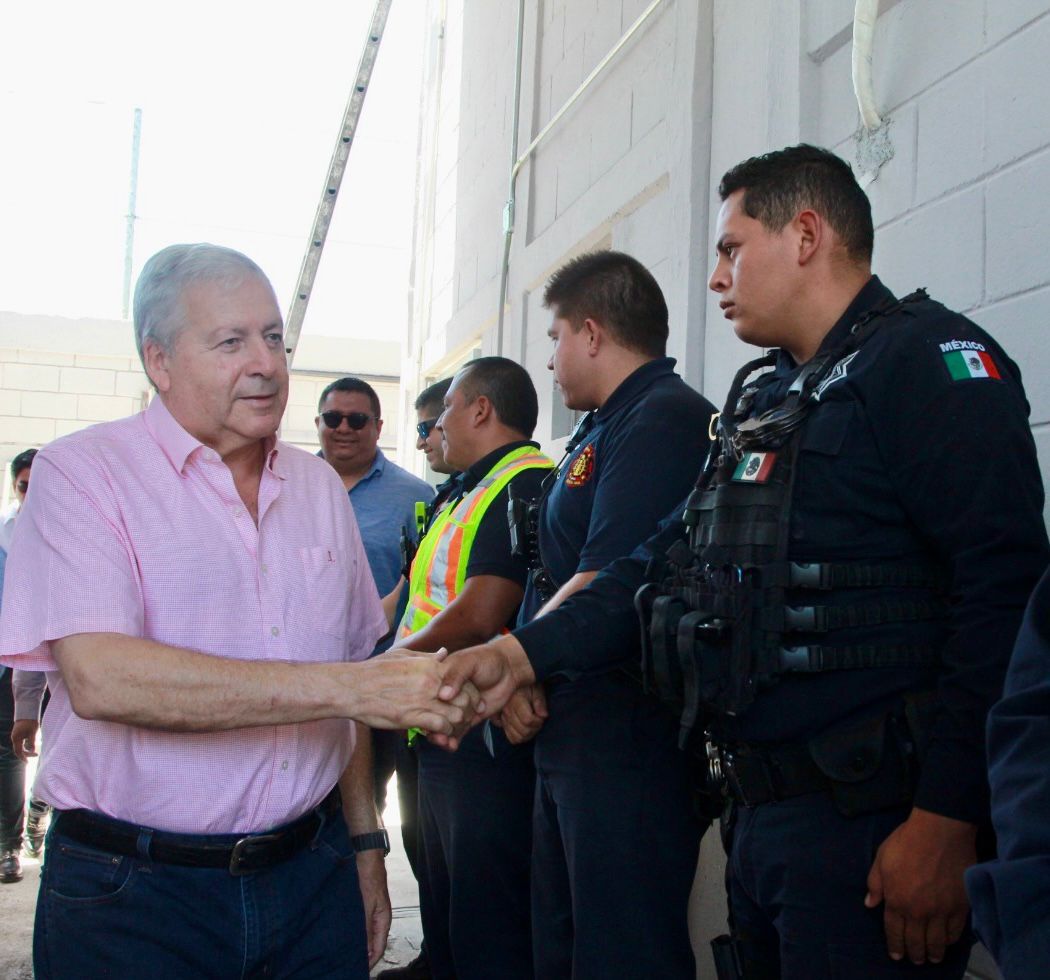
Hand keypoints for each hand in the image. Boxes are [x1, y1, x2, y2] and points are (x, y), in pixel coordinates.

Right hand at [10, 720, 38, 762]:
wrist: (28, 712)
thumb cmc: (31, 722)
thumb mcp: (33, 732)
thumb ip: (32, 742)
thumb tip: (33, 751)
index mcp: (16, 739)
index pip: (18, 751)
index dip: (23, 757)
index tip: (28, 762)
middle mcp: (15, 738)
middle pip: (19, 749)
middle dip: (27, 753)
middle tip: (36, 754)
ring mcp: (17, 736)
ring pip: (22, 745)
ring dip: (29, 747)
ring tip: (38, 743)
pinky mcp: (20, 734)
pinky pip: (23, 741)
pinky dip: (29, 743)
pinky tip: (36, 740)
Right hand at [351, 649, 479, 734]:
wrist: (353, 688)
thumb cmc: (375, 671)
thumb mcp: (403, 656)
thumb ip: (427, 657)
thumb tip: (444, 653)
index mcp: (430, 666)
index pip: (464, 679)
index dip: (471, 691)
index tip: (470, 700)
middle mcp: (431, 682)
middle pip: (467, 697)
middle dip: (470, 710)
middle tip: (467, 718)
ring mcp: (423, 699)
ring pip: (458, 714)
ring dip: (458, 724)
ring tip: (454, 729)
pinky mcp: (413, 717)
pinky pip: (441, 727)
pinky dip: (445, 733)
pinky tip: (440, 734)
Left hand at [355, 849, 391, 967]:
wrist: (365, 857)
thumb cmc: (367, 878)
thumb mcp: (366, 905)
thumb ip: (366, 927)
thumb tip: (366, 950)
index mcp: (384, 919)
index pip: (380, 947)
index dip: (371, 960)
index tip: (360, 970)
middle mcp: (380, 918)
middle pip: (375, 943)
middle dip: (366, 956)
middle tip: (351, 965)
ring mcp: (372, 912)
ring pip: (368, 935)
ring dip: (361, 946)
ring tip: (348, 955)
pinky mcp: (365, 907)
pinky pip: (363, 926)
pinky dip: (357, 935)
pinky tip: (348, 938)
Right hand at [432, 635, 536, 745]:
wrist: (509, 670)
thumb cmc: (486, 660)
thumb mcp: (469, 662)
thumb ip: (456, 676)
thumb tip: (443, 695)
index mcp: (440, 678)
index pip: (427, 694)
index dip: (426, 706)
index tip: (424, 715)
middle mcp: (446, 695)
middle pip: (434, 713)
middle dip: (434, 725)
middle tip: (437, 732)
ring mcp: (456, 707)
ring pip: (444, 725)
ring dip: (442, 735)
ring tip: (443, 741)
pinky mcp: (467, 718)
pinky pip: (457, 732)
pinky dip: (453, 740)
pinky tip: (451, 746)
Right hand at [498, 684, 547, 743]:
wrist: (512, 681)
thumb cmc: (527, 685)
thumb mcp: (536, 688)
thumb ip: (540, 701)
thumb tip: (543, 715)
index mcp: (516, 701)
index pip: (528, 720)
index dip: (538, 721)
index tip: (542, 716)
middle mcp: (508, 711)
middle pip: (523, 731)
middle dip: (535, 728)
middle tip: (539, 721)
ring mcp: (504, 718)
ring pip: (517, 737)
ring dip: (528, 735)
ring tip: (533, 726)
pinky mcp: (503, 723)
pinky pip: (511, 737)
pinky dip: (520, 737)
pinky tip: (526, 729)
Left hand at [865, 807, 976, 964]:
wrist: (939, 832)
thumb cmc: (906, 841)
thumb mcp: (881, 859)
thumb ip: (875, 884)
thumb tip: (870, 904)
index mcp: (896, 900)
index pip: (894, 932)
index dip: (895, 946)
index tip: (897, 955)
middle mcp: (918, 911)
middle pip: (916, 942)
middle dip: (914, 954)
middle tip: (915, 960)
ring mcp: (941, 911)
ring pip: (937, 942)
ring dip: (933, 953)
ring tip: (932, 957)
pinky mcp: (960, 907)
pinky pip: (955, 932)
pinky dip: (950, 940)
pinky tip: (946, 942)